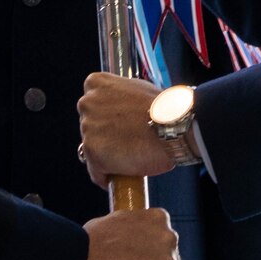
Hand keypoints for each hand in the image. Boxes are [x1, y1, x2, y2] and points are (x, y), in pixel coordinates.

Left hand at [78, 72, 169, 186]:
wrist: (173, 126)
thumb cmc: (163, 109)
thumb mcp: (137, 89)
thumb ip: (120, 97)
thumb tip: (119, 109)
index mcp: (96, 83)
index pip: (92, 106)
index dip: (107, 120)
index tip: (119, 128)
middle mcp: (87, 103)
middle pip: (90, 127)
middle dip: (105, 136)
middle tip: (127, 143)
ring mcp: (87, 127)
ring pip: (92, 151)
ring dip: (108, 157)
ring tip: (130, 158)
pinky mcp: (91, 151)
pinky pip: (96, 171)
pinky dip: (108, 176)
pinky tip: (124, 173)